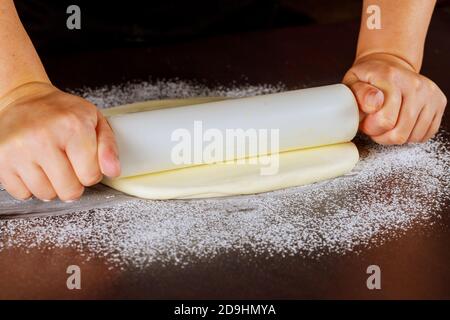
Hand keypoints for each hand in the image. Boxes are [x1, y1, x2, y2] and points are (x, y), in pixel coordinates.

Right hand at [0, 82, 119, 200]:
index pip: (90, 176)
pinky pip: (23, 194)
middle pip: (69, 190)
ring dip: (52, 185)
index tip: (84, 160)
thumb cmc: (62, 112)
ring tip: (50, 164)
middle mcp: (43, 137)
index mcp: (72, 126)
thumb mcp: (94, 120)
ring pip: (46, 195)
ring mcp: (18, 150)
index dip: (91, 172)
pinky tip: (34, 166)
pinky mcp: (1, 160)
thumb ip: (108, 147)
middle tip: (68, 164)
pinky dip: (31, 186)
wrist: (25, 99)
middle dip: (73, 183)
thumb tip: (113, 172)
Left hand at [343, 53, 446, 143]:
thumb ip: (358, 94)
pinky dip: (411, 135)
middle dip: (382, 136)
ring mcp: (429, 93)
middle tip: (374, 126)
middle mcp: (414, 84)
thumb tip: (373, 105)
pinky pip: (426, 134)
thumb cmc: (367, 79)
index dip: (371, 128)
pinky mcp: (440, 102)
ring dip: (396, 136)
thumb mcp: (352, 83)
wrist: (388, 65)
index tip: (365, 122)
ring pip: (413, 136)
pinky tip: (401, 124)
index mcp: (390, 77)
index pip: (385, 120)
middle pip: (400, 132)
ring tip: (387, 123)